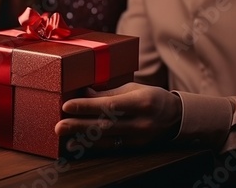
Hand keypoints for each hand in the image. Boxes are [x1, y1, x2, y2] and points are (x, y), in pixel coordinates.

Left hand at [54, 82, 181, 148]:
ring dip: (83, 139)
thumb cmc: (152, 97)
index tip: (67, 106)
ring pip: (107, 139)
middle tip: (59, 126)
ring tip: (64, 137)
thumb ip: (109, 93)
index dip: (87, 106)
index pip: (110, 106)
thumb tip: (84, 92)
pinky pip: (111, 147)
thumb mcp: (133, 89)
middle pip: (105, 125)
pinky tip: (78, 145)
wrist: (177, 118)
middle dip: (79, 126)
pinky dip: (93, 146)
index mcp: (141, 102)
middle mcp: (141, 122)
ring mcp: (139, 137)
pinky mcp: (136, 147)